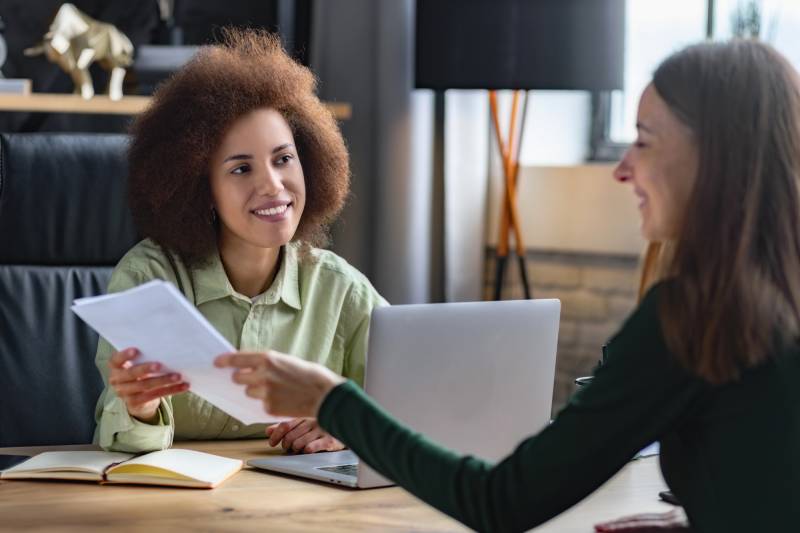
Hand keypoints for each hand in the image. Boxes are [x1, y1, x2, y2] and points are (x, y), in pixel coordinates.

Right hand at [108, 348, 189, 422]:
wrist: (137, 399)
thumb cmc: (140, 374)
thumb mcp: (137, 366)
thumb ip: (144, 358)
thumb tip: (167, 348)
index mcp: (116, 368)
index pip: (115, 360)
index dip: (124, 355)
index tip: (136, 350)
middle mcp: (117, 381)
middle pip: (131, 373)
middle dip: (146, 368)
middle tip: (160, 365)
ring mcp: (125, 393)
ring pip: (146, 385)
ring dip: (163, 380)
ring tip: (178, 376)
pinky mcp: (136, 403)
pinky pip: (155, 395)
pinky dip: (171, 390)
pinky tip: (183, 386)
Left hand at [214, 350, 344, 417]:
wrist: (325, 395)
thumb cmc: (310, 376)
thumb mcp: (288, 361)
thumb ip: (269, 364)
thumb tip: (252, 368)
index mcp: (268, 359)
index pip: (237, 359)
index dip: (224, 361)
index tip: (216, 362)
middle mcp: (263, 375)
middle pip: (238, 378)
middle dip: (241, 379)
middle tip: (249, 378)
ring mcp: (265, 393)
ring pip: (249, 392)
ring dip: (256, 391)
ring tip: (275, 390)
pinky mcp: (269, 408)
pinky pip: (261, 405)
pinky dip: (268, 403)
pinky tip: (283, 399)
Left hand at [266, 418, 345, 452]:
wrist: (346, 429)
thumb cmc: (321, 429)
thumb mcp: (303, 425)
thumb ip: (285, 428)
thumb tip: (268, 431)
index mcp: (304, 417)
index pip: (285, 425)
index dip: (276, 435)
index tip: (272, 443)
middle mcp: (312, 422)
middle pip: (290, 436)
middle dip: (286, 445)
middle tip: (289, 448)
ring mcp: (321, 430)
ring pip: (298, 443)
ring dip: (296, 449)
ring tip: (300, 450)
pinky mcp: (329, 440)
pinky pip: (312, 447)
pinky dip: (307, 450)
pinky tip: (308, 450)